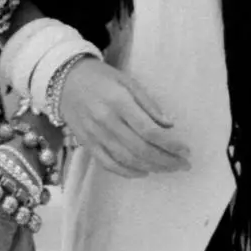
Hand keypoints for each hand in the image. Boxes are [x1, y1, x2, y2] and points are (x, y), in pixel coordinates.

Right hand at [58, 59, 189, 177]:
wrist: (64, 81)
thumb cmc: (101, 78)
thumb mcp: (128, 81)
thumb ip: (149, 103)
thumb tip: (169, 125)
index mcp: (119, 102)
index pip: (149, 130)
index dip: (170, 144)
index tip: (186, 150)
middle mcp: (106, 121)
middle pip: (141, 149)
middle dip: (166, 160)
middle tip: (183, 165)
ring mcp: (95, 135)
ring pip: (127, 159)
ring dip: (152, 167)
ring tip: (169, 169)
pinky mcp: (87, 144)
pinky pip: (109, 164)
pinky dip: (128, 172)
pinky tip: (144, 172)